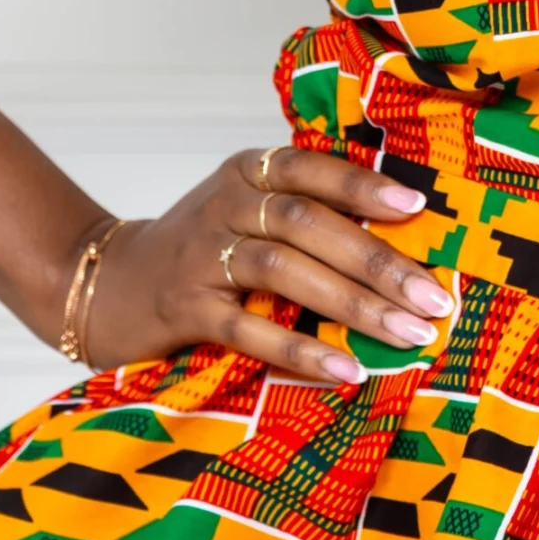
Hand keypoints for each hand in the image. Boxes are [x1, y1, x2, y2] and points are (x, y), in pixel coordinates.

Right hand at [76, 147, 453, 385]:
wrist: (105, 284)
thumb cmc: (202, 249)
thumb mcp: (246, 212)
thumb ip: (304, 213)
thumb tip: (400, 233)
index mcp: (248, 170)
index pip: (314, 169)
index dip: (365, 186)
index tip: (420, 209)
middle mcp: (227, 204)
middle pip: (309, 223)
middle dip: (378, 260)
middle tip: (433, 297)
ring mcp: (202, 256)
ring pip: (286, 271)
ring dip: (353, 303)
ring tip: (407, 333)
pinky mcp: (186, 310)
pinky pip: (251, 330)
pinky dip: (302, 350)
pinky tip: (346, 370)